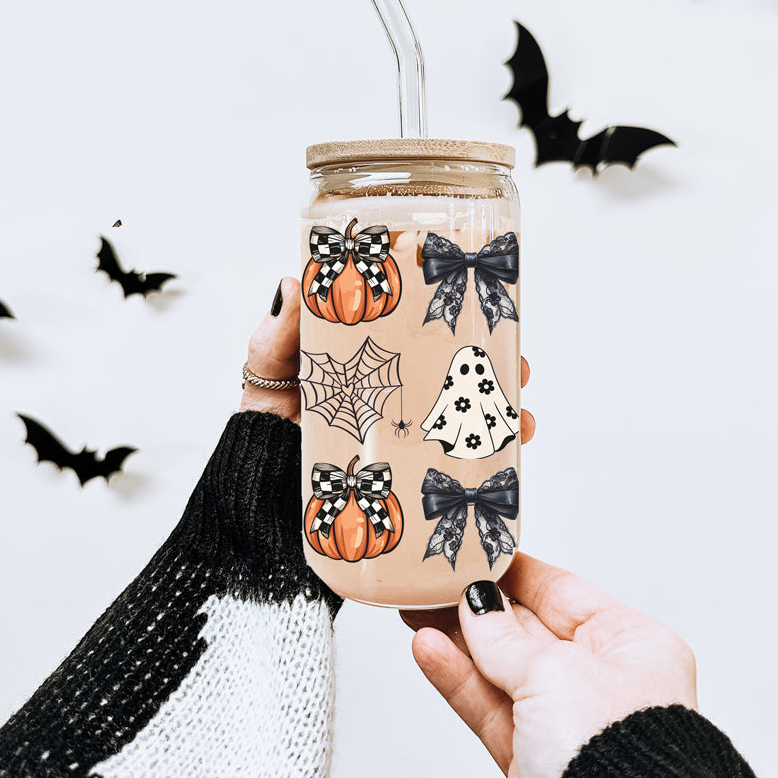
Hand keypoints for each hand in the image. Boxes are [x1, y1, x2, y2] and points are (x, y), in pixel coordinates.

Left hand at [238, 278, 535, 440]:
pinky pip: (455, 459)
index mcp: (368, 353)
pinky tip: (505, 457)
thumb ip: (279, 333)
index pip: (418, 320)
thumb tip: (293, 281)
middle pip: (456, 365)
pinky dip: (488, 456)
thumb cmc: (264, 426)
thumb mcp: (269, 370)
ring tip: (518, 417)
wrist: (260, 497)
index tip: (479, 295)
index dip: (453, 306)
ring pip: (466, 411)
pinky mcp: (410, 468)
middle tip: (515, 362)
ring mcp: (405, 427)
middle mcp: (395, 386)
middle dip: (493, 363)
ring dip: (501, 410)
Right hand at [401, 555, 696, 777]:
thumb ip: (505, 637)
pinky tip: (429, 652)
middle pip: (527, 629)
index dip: (513, 572)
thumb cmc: (619, 757)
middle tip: (431, 582)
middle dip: (478, 607)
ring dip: (459, 643)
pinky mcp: (535, 763)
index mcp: (631, 645)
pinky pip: (490, 708)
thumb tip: (479, 604)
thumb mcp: (553, 671)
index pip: (562, 591)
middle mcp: (602, 682)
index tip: (474, 553)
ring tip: (416, 612)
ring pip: (501, 670)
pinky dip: (459, 681)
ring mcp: (567, 724)